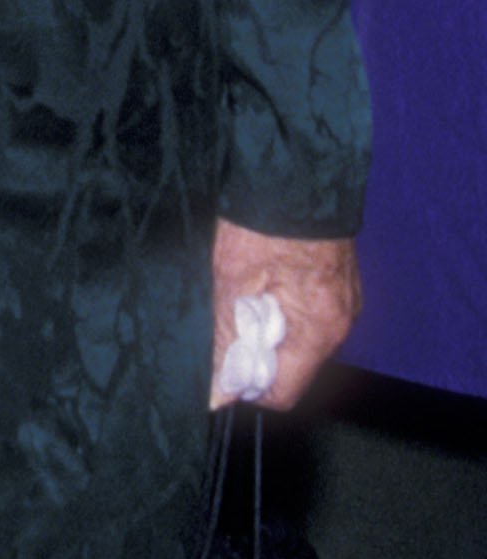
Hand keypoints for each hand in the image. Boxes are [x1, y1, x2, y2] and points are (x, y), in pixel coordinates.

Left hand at [209, 218, 358, 409]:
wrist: (293, 166)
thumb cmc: (264, 215)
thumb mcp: (232, 277)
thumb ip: (225, 337)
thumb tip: (215, 391)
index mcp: (320, 327)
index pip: (283, 392)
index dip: (245, 384)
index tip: (216, 366)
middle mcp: (340, 320)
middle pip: (291, 367)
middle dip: (253, 351)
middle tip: (224, 317)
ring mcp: (343, 299)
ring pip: (296, 338)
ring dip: (265, 326)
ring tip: (241, 290)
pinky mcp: (338, 281)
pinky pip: (306, 312)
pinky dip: (280, 305)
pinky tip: (260, 277)